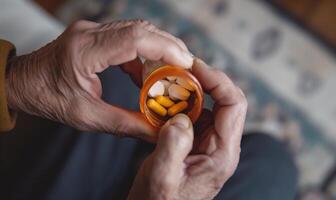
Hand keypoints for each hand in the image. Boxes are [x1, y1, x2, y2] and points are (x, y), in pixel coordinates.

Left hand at [5, 19, 192, 139]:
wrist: (23, 82)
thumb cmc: (49, 98)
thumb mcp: (87, 117)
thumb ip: (125, 124)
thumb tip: (157, 131)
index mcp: (85, 51)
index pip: (134, 38)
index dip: (166, 48)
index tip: (187, 64)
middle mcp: (90, 33)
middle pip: (141, 28)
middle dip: (170, 46)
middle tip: (188, 67)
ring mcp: (93, 30)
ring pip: (137, 29)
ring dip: (160, 48)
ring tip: (175, 70)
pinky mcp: (96, 35)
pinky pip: (128, 37)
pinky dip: (145, 53)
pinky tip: (148, 74)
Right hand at [128, 59, 247, 199]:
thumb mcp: (162, 177)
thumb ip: (173, 146)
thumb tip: (181, 117)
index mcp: (222, 154)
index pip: (234, 105)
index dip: (218, 80)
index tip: (195, 67)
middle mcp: (221, 146)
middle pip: (225, 101)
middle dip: (206, 81)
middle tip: (181, 69)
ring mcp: (209, 144)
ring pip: (209, 106)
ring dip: (192, 91)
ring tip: (170, 82)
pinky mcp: (197, 143)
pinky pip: (195, 116)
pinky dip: (182, 104)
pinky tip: (165, 102)